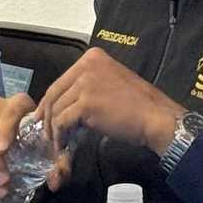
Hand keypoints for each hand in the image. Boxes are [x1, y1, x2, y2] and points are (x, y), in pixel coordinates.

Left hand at [37, 47, 185, 154]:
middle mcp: (87, 65)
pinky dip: (60, 136)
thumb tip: (65, 104)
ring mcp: (86, 83)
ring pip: (56, 108)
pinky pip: (63, 121)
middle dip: (46, 115)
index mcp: (93, 57)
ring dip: (54, 129)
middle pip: (55, 92)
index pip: (62, 80)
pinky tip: (63, 146)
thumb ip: (88, 87)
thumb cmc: (138, 105)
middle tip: (45, 133)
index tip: (46, 116)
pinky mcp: (86, 104)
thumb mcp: (111, 83)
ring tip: (57, 143)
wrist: (156, 117)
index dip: (50, 101)